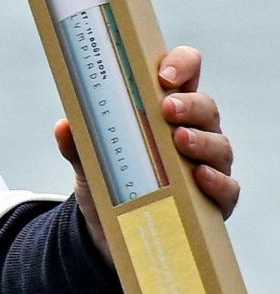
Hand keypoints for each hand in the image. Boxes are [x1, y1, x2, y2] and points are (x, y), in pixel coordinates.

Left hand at [59, 45, 235, 232]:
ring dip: (202, 140)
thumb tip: (65, 126)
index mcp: (167, 112)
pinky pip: (228, 188)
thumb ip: (77, 143)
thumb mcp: (89, 160)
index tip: (163, 74)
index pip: (185, 76)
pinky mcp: (215, 199)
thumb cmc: (110, 180)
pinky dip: (217, 181)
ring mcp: (210, 165)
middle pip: (205, 108)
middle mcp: (196, 132)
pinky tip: (201, 176)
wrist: (110, 227)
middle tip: (167, 108)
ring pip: (220, 145)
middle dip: (189, 105)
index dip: (181, 66)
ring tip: (180, 140)